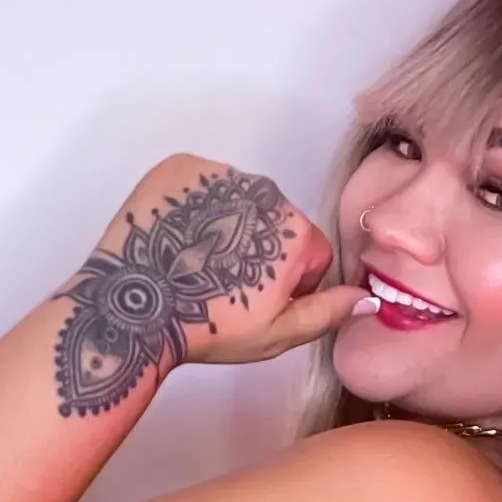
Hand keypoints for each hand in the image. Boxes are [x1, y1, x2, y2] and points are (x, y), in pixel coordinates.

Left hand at [53, 154, 372, 410]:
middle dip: (257, 249)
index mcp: (295, 231)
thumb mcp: (277, 334)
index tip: (258, 298)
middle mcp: (265, 191)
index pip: (311, 252)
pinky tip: (176, 240)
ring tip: (195, 263)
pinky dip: (191, 208)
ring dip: (224, 226)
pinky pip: (199, 185)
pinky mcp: (183, 167)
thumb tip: (366, 299)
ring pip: (237, 202)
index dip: (289, 282)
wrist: (135, 308)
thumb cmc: (205, 325)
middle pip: (275, 222)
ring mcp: (222, 175)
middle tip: (222, 284)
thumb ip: (328, 312)